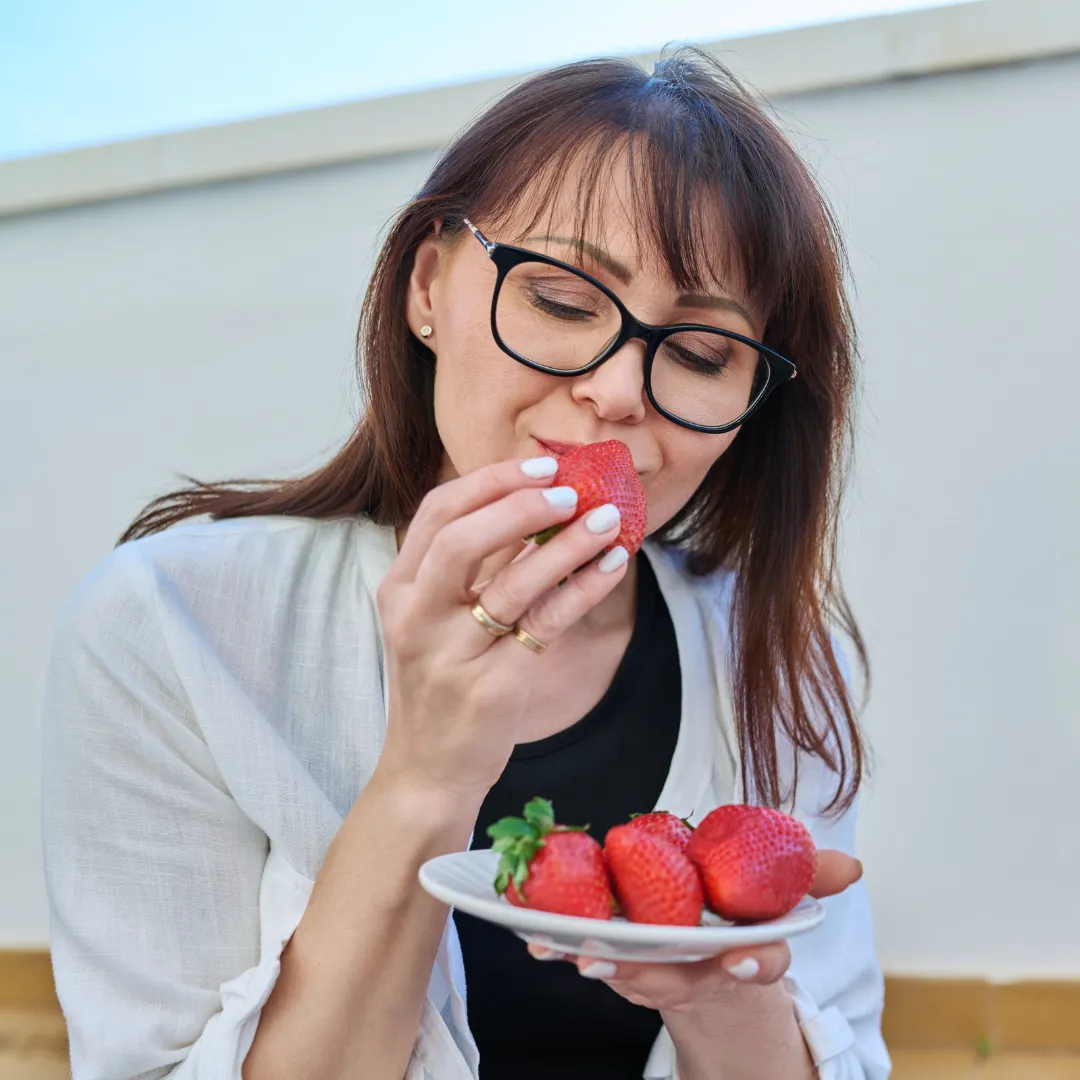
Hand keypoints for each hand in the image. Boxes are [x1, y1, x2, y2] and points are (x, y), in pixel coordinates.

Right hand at [374, 457, 630, 802]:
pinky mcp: (491, 686)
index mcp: (398, 588)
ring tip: (608, 520)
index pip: (438, 511)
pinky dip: (583, 589)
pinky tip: (610, 568)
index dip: (492, 480)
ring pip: (513, 583)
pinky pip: (546, 624)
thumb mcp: (435, 619)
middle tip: (573, 491)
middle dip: (522, 505)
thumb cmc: (440, 682)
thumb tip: (538, 506)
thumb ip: (471, 567)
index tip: (541, 464)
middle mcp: (415, 617)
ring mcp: (449, 654)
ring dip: (568, 545)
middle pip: (463, 539)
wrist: (429, 768)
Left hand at [526, 849, 862, 1010]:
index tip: (740, 960)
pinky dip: (562, 946)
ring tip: (564, 947)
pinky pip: (590, 954)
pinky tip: (533, 936)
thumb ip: (810, 878)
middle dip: (640, 970)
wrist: (711, 965)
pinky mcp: (620, 960)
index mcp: (743, 955)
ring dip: (593, 959)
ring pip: (626, 971)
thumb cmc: (741, 921)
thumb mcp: (778, 898)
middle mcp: (699, 971)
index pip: (759, 964)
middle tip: (604, 956)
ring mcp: (656, 970)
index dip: (752, 962)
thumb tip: (853, 866)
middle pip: (675, 977)